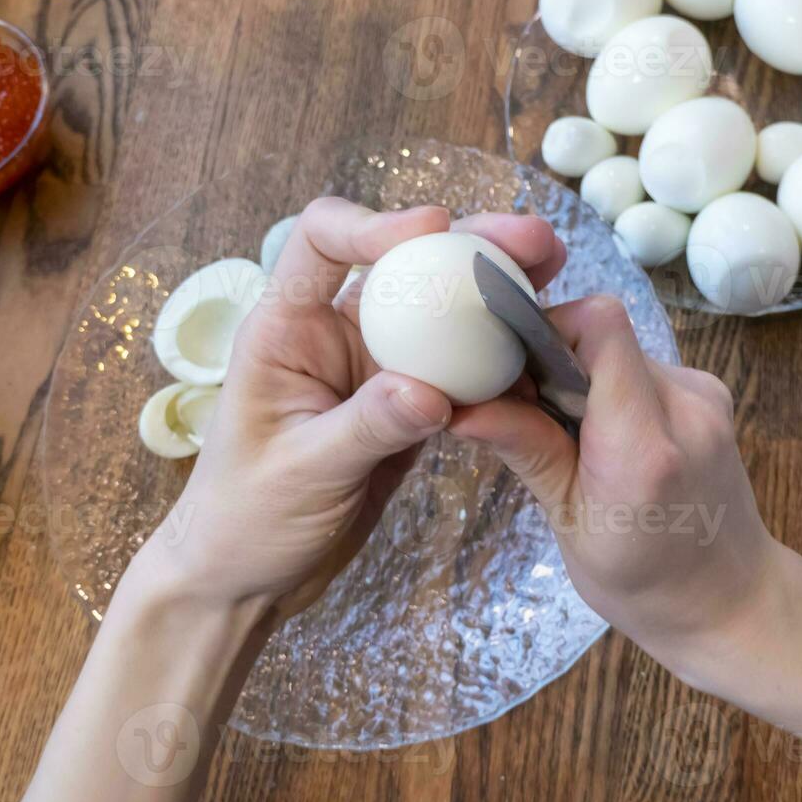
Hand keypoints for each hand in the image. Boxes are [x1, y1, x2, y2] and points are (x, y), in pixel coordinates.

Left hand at [130, 197, 566, 618]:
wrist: (249, 578)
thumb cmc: (247, 519)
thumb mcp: (302, 472)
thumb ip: (366, 427)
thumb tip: (432, 393)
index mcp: (287, 328)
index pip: (322, 240)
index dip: (375, 223)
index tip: (434, 230)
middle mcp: (333, 334)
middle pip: (402, 266)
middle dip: (467, 246)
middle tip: (536, 243)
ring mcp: (374, 368)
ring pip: (440, 314)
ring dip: (494, 294)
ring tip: (554, 277)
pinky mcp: (405, 405)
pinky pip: (457, 369)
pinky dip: (497, 359)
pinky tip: (541, 351)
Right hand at [449, 295, 781, 672]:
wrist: (732, 601)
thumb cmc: (644, 582)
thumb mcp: (568, 522)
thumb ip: (525, 449)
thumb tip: (460, 406)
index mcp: (643, 443)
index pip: (599, 325)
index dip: (548, 327)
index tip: (513, 366)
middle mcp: (685, 403)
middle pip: (603, 335)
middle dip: (554, 360)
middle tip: (526, 411)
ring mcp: (705, 393)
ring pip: (619, 349)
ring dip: (582, 377)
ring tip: (570, 436)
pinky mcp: (709, 392)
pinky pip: (641, 367)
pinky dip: (610, 388)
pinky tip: (604, 438)